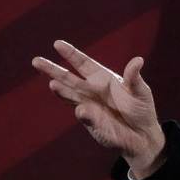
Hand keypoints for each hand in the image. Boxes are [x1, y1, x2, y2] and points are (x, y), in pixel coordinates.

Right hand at [32, 40, 166, 178]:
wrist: (143, 135)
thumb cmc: (141, 109)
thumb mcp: (141, 91)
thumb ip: (134, 77)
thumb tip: (138, 60)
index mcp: (103, 78)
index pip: (84, 64)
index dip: (72, 54)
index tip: (58, 44)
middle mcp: (92, 91)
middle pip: (69, 78)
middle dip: (53, 70)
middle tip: (36, 61)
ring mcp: (89, 106)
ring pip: (71, 97)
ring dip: (62, 91)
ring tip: (53, 84)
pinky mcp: (92, 123)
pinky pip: (86, 116)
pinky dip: (83, 113)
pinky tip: (81, 109)